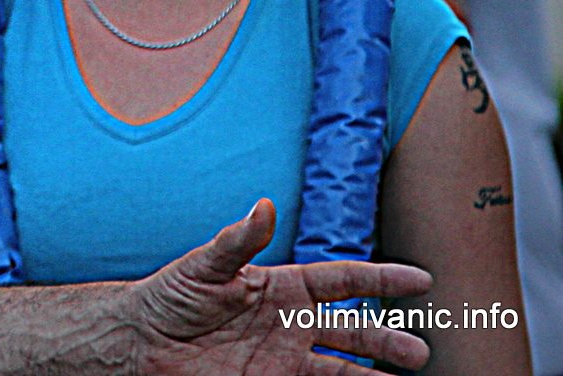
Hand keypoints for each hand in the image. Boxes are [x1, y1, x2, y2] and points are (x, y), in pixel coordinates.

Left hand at [131, 200, 432, 373]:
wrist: (142, 342)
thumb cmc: (170, 296)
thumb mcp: (203, 265)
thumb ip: (237, 241)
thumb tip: (264, 206)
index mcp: (282, 286)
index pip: (343, 280)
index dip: (382, 279)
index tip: (422, 280)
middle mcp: (292, 324)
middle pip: (354, 330)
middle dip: (388, 339)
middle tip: (419, 350)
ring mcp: (284, 358)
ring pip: (343, 368)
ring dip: (375, 375)